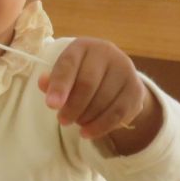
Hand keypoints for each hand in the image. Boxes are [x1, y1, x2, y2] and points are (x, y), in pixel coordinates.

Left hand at [38, 38, 156, 144]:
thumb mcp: (65, 74)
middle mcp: (106, 52)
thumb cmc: (80, 75)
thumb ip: (53, 81)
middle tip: (62, 120)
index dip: (59, 86)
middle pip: (87, 84)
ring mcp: (125, 69)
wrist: (114, 77)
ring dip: (86, 118)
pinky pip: (118, 113)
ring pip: (103, 100)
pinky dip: (100, 127)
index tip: (51, 105)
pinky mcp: (136, 89)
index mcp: (82, 46)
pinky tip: (88, 133)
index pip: (69, 64)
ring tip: (77, 123)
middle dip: (72, 107)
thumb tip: (43, 83)